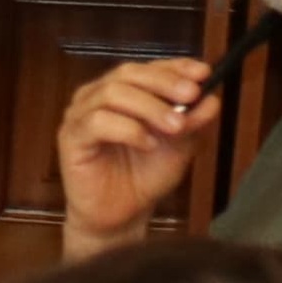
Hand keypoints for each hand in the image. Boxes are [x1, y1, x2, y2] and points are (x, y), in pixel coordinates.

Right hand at [55, 54, 218, 251]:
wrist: (122, 215)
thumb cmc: (144, 177)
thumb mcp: (180, 145)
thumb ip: (193, 121)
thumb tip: (211, 99)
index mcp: (123, 92)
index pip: (148, 67)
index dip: (175, 67)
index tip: (203, 74)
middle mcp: (96, 97)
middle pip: (127, 73)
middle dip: (164, 82)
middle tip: (191, 95)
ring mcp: (80, 116)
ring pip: (112, 93)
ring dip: (149, 107)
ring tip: (174, 127)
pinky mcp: (70, 139)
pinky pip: (97, 122)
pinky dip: (128, 129)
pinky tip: (147, 144)